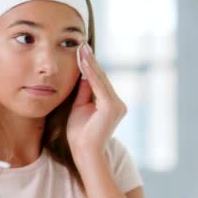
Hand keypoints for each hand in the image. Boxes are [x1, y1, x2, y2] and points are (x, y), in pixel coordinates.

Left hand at [67, 44, 126, 163]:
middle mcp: (118, 104)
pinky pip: (99, 86)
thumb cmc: (80, 135)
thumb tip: (83, 75)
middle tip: (81, 44)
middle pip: (101, 78)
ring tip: (81, 49)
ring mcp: (117, 105)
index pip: (99, 81)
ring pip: (101, 80)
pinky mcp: (112, 107)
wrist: (84, 153)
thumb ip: (84, 92)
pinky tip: (83, 61)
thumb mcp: (79, 108)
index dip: (90, 66)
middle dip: (90, 61)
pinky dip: (90, 73)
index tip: (82, 51)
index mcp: (111, 105)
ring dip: (90, 64)